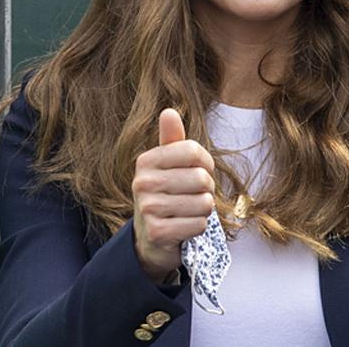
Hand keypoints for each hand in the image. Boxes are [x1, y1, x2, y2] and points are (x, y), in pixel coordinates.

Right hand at [131, 108, 215, 282]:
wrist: (151, 236)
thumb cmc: (168, 193)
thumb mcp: (169, 164)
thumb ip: (172, 139)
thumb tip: (168, 111)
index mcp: (146, 161)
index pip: (195, 151)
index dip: (206, 163)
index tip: (198, 172)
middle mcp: (142, 182)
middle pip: (202, 179)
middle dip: (206, 190)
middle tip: (191, 196)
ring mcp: (148, 209)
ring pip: (204, 204)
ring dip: (203, 210)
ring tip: (187, 211)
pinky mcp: (157, 233)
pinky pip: (199, 225)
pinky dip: (198, 227)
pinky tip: (183, 226)